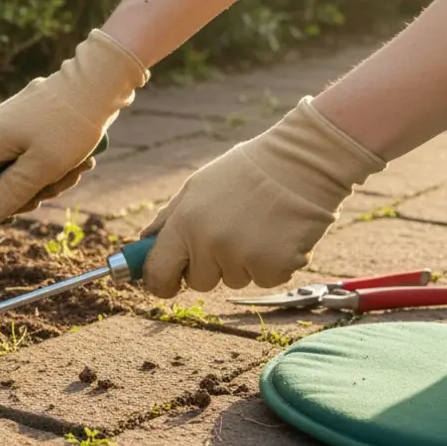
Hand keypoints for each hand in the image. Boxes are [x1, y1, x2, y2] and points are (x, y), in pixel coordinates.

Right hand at [0, 29, 148, 234]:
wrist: (98, 81)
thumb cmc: (71, 125)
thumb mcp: (42, 168)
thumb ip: (11, 194)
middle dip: (19, 196)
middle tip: (51, 192)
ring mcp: (7, 125)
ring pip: (14, 171)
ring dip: (43, 181)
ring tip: (75, 170)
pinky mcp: (26, 121)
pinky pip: (29, 155)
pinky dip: (50, 165)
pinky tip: (77, 158)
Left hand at [139, 96, 385, 297]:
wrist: (302, 162)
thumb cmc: (246, 171)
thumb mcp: (196, 187)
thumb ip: (168, 219)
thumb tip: (144, 243)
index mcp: (185, 223)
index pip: (158, 272)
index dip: (160, 282)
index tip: (166, 284)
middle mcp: (210, 244)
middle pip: (198, 282)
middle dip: (209, 266)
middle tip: (230, 233)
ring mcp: (243, 257)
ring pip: (233, 281)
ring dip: (243, 263)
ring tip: (258, 226)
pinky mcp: (275, 267)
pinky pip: (263, 280)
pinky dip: (271, 264)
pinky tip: (278, 235)